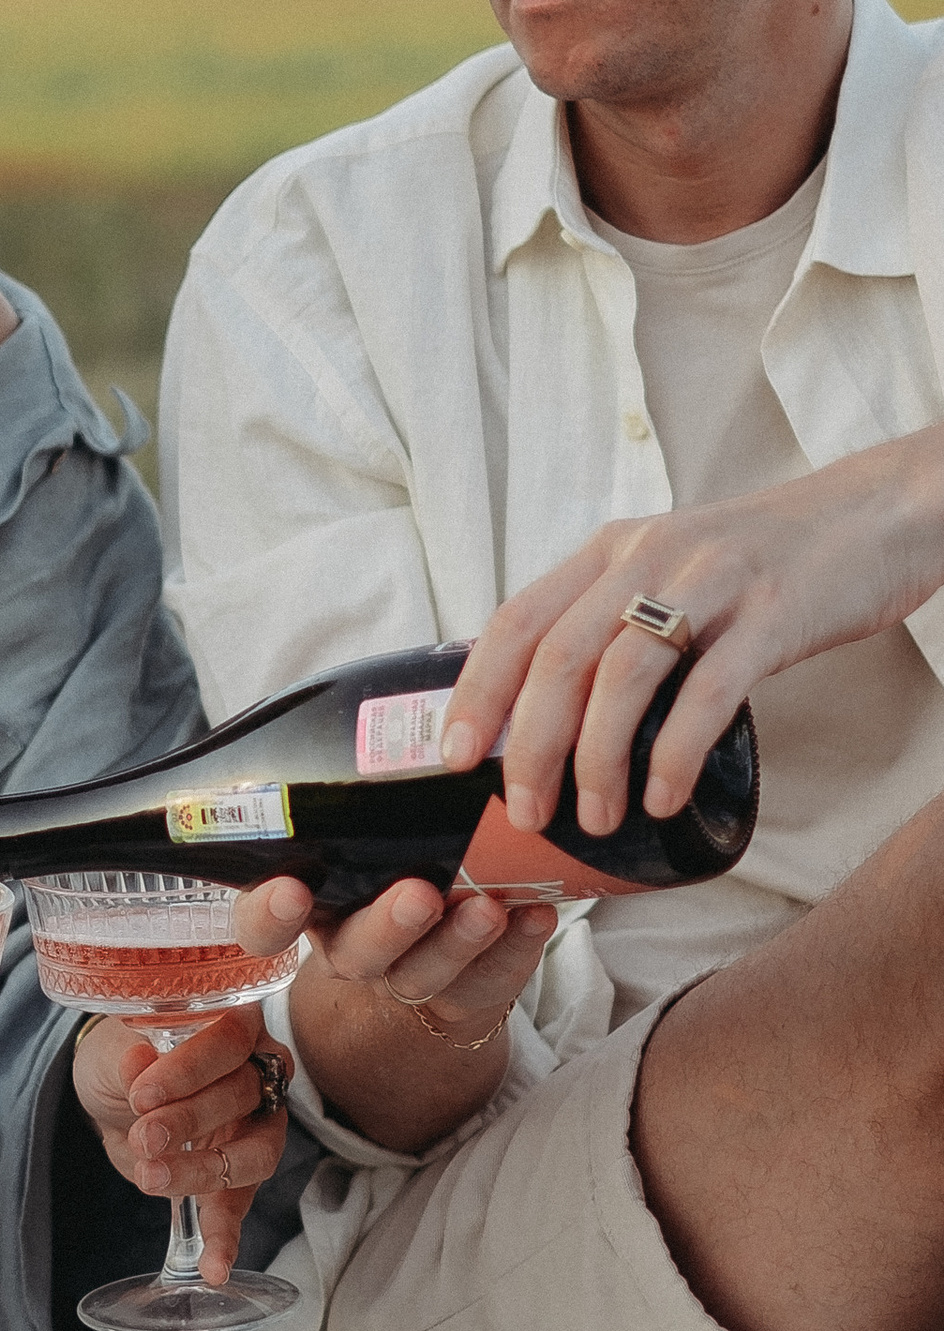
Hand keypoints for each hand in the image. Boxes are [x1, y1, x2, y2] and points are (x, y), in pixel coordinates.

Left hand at [69, 999, 288, 1284]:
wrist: (113, 1096)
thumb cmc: (121, 1058)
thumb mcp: (113, 1051)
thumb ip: (130, 1060)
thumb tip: (138, 1063)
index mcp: (231, 1025)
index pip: (229, 1041)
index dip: (191, 1069)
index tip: (143, 1092)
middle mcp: (256, 1073)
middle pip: (242, 1096)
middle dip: (189, 1120)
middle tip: (145, 1135)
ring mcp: (255, 1127)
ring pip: (253, 1154)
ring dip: (203, 1172)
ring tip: (153, 1179)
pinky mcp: (239, 1175)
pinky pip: (240, 1206)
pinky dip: (226, 1238)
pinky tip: (214, 1267)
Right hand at [236, 872, 554, 1158]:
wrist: (408, 1015)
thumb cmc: (375, 915)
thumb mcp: (344, 890)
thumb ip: (344, 858)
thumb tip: (352, 776)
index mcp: (306, 922)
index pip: (263, 926)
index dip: (271, 915)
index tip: (290, 891)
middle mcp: (350, 963)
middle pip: (357, 954)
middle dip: (387, 928)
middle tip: (418, 898)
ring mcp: (406, 993)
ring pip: (423, 976)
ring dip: (459, 943)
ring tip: (489, 910)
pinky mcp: (464, 1011)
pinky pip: (489, 985)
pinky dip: (520, 949)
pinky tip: (540, 915)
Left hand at [439, 430, 943, 832]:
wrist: (876, 514)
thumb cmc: (763, 560)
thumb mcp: (668, 570)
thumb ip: (613, 620)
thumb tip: (548, 708)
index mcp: (611, 550)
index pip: (517, 619)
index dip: (478, 690)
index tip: (454, 754)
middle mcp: (649, 557)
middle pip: (560, 658)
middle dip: (530, 745)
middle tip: (524, 810)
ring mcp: (711, 583)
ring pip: (624, 678)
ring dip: (598, 760)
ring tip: (594, 817)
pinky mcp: (772, 615)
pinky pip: (707, 693)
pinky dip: (674, 753)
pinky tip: (663, 798)